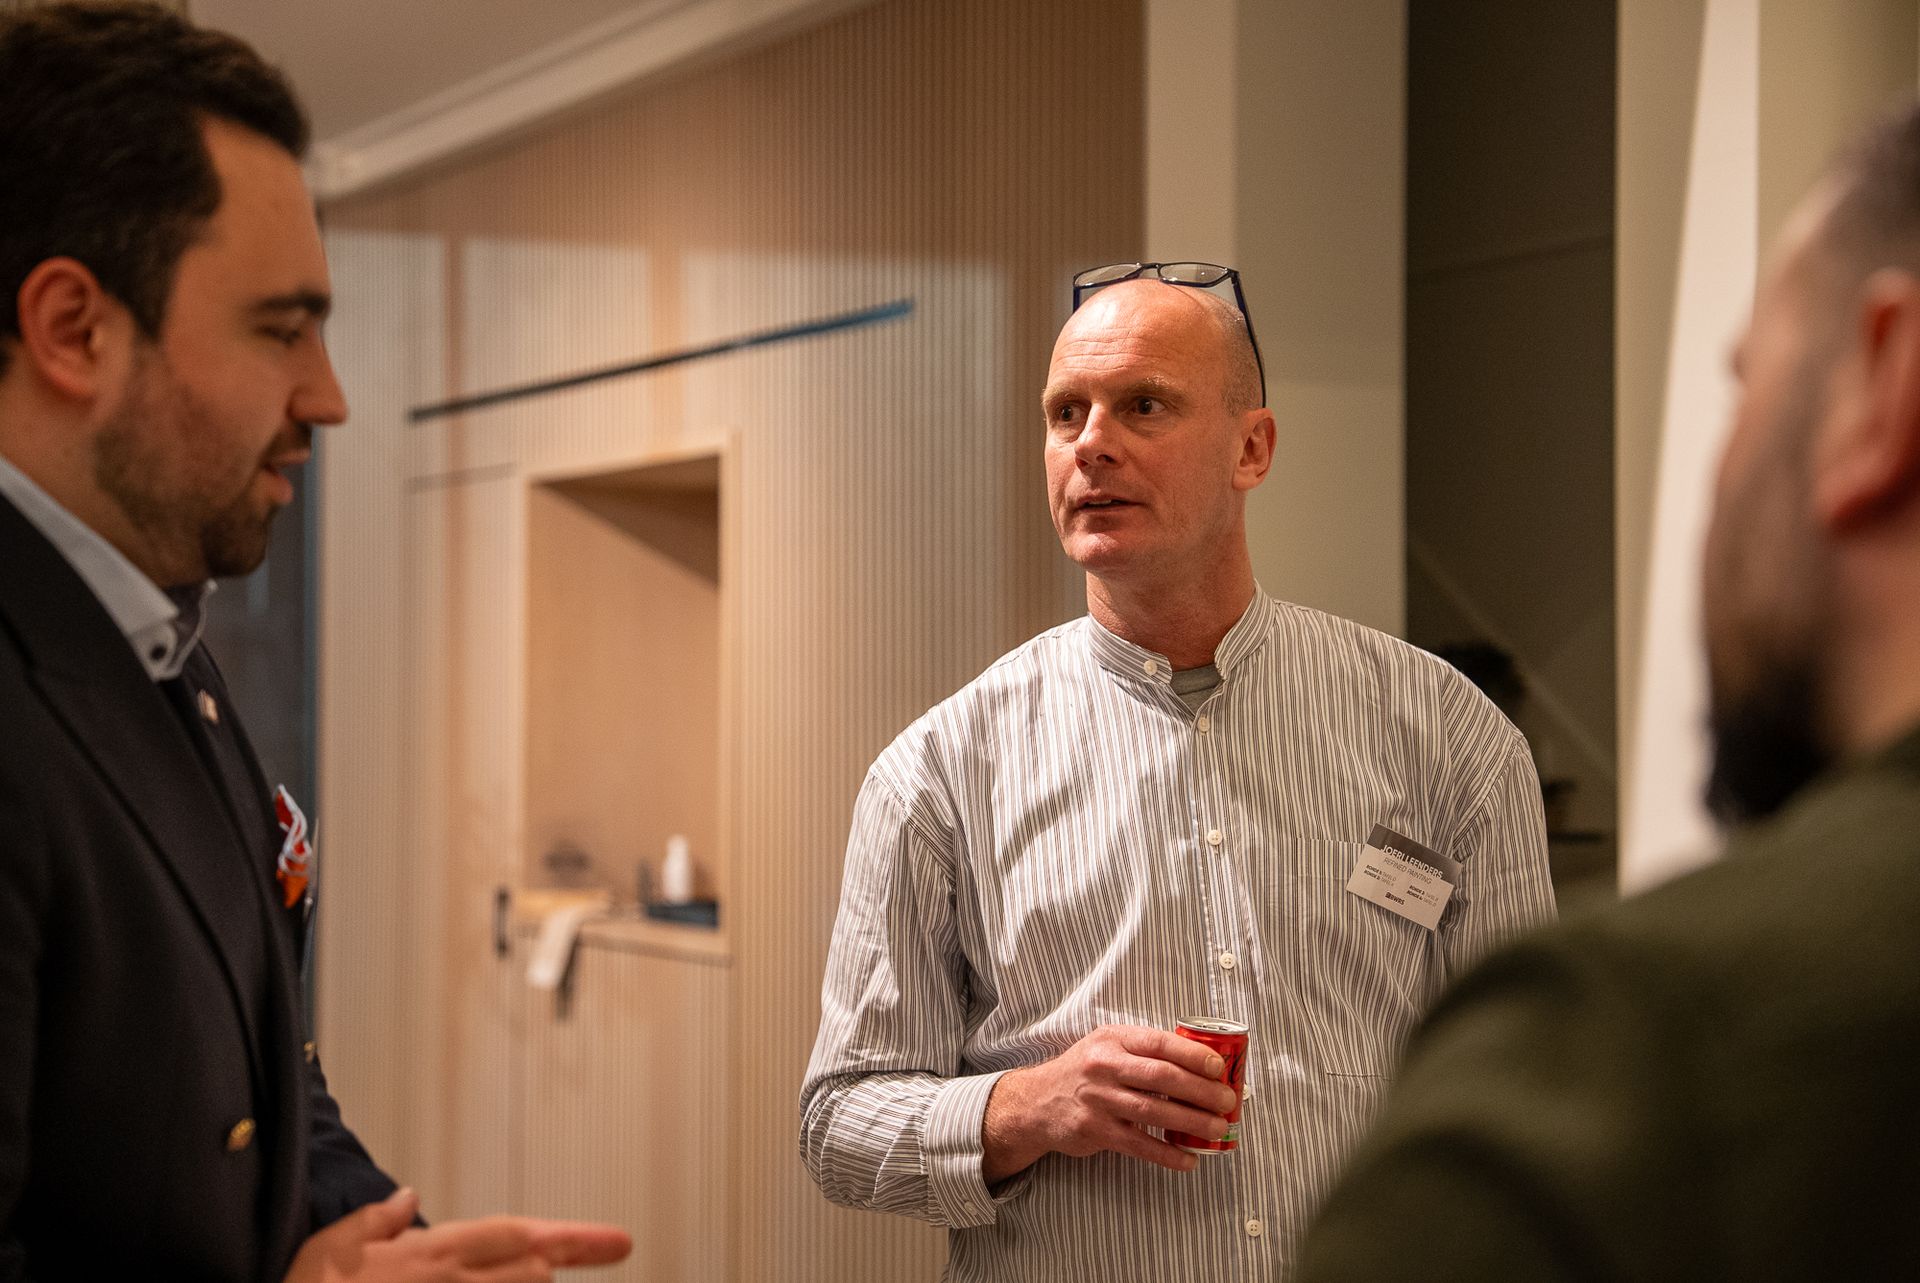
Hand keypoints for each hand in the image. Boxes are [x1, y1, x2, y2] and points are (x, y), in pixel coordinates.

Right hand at [285, 1187, 633, 1282]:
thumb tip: (407, 1196)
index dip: (573, 1237)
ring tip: (525, 1278)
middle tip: (584, 1258)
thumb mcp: (326, 1248)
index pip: (513, 1236)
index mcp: (428, 1255)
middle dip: (546, 1273)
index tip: (621, 1242)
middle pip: (530, 1274)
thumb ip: (373, 1221)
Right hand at [981, 1024, 1239, 1182]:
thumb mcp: (1107, 1047)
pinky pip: (1139, 1144)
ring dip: (1192, 1121)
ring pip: (1154, 1110)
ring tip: (1218, 1128)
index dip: (1193, 1054)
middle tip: (1227, 1101)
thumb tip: (1198, 1064)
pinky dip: (1167, 1154)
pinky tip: (1188, 1159)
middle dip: (1201, 1090)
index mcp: (1113, 1039)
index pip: (1159, 1043)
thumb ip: (1144, 1051)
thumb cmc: (1084, 1072)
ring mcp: (1099, 1099)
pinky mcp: (1095, 1130)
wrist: (1037, 1101)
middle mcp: (1104, 1065)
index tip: (1219, 1068)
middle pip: (1162, 1076)